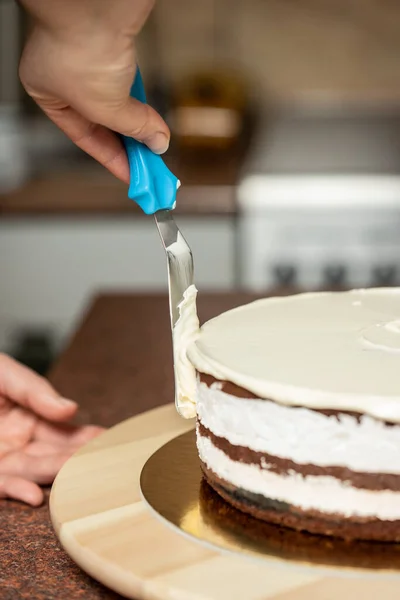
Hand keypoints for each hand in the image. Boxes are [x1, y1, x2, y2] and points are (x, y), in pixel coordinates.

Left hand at [0, 353, 103, 505]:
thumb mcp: (3, 373)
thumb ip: (35, 390)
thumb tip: (71, 408)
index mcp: (30, 414)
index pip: (64, 428)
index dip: (86, 435)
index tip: (109, 439)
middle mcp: (20, 439)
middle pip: (53, 452)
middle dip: (77, 458)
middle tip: (104, 462)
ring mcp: (2, 457)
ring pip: (32, 470)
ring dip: (53, 474)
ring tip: (77, 475)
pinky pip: (1, 485)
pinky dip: (16, 490)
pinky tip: (34, 493)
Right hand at [18, 0, 168, 182]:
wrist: (99, 2)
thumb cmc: (82, 47)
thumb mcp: (107, 106)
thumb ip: (134, 128)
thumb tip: (156, 142)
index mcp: (46, 91)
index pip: (85, 138)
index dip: (114, 161)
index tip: (135, 177)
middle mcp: (63, 74)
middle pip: (102, 121)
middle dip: (128, 144)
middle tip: (150, 166)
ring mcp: (87, 56)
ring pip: (117, 101)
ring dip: (139, 124)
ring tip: (156, 146)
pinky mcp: (111, 43)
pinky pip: (129, 82)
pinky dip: (142, 101)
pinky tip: (156, 119)